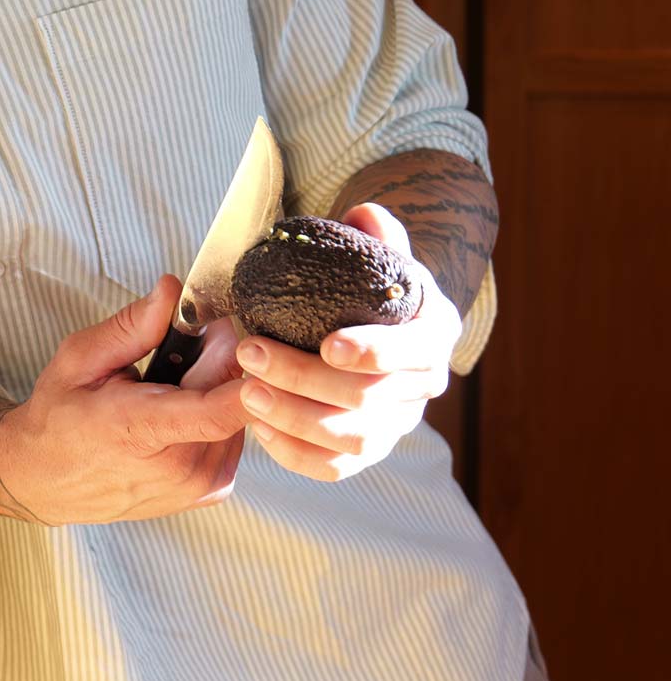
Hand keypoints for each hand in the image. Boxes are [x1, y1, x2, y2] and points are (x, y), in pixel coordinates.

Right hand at [0, 274, 248, 524]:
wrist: (47, 480)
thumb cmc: (59, 417)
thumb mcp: (80, 359)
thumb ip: (131, 326)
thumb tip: (172, 290)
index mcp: (140, 430)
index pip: (214, 412)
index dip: (249, 378)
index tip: (258, 344)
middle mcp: (178, 467)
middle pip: (232, 397)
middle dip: (220, 355)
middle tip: (187, 335)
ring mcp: (199, 485)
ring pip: (239, 413)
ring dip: (218, 385)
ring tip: (172, 381)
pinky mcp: (212, 489)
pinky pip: (234, 433)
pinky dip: (217, 410)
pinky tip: (182, 407)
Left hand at [235, 202, 461, 481]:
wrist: (380, 325)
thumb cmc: (371, 287)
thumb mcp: (379, 256)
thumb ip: (375, 232)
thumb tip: (363, 213)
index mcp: (432, 335)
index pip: (412, 352)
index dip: (372, 351)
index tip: (326, 345)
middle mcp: (421, 388)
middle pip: (368, 397)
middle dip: (304, 378)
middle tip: (251, 353)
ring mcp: (395, 425)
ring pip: (351, 439)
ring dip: (295, 418)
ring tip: (247, 391)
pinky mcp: (365, 451)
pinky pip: (334, 467)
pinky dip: (297, 454)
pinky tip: (260, 428)